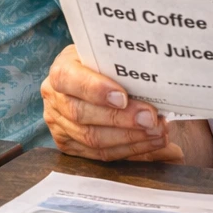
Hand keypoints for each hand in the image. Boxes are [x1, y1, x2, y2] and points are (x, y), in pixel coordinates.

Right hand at [41, 45, 184, 161]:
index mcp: (60, 70)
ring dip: (130, 138)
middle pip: (82, 114)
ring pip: (92, 139)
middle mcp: (54, 98)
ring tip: (158, 133)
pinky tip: (150, 144)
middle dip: (121, 119)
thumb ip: (123, 69)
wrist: (90, 78)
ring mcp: (58, 124)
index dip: (95, 90)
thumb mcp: (108, 58)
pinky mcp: (69, 144)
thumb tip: (155, 80)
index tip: (123, 97)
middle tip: (151, 119)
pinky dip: (128, 151)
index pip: (68, 79)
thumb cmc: (104, 66)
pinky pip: (99, 154)